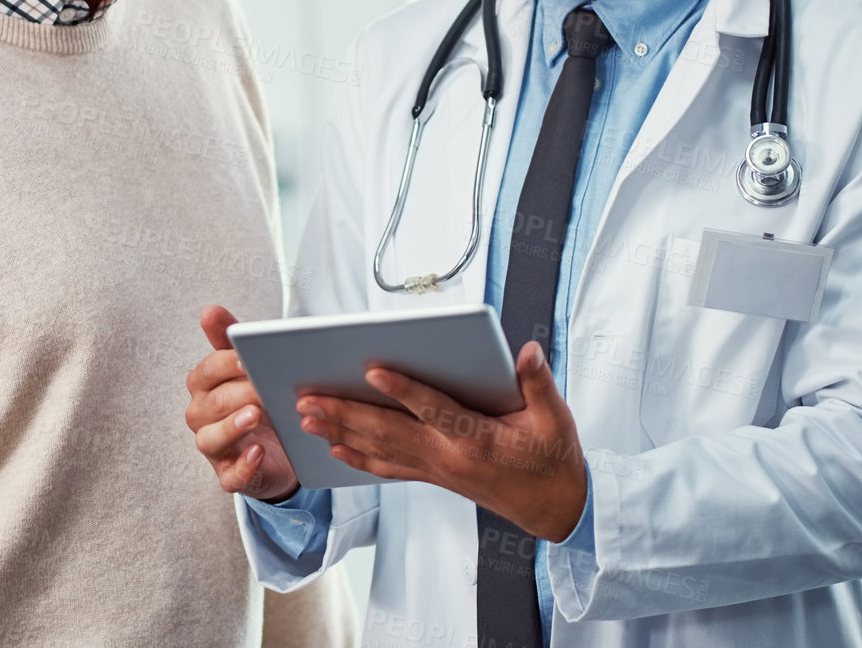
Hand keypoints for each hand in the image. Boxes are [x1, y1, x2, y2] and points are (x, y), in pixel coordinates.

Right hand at [184, 305, 299, 501]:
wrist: (282, 448)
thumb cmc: (259, 400)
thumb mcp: (248, 370)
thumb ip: (229, 340)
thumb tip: (209, 310)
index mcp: (204, 386)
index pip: (208, 371)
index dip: (226, 364)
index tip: (248, 358)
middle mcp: (202, 416)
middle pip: (212, 403)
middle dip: (238, 393)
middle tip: (264, 386)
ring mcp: (214, 448)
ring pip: (211, 439)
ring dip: (232, 427)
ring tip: (255, 416)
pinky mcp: (230, 475)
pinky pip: (231, 475)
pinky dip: (243, 466)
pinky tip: (258, 452)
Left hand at [296, 340, 586, 540]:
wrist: (555, 509)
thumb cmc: (554, 459)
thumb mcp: (556, 418)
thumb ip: (538, 382)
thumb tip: (526, 351)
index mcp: (477, 438)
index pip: (432, 408)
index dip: (402, 390)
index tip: (371, 370)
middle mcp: (449, 457)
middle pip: (389, 431)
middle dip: (345, 414)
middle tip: (308, 399)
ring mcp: (438, 470)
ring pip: (381, 450)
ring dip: (341, 433)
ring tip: (306, 419)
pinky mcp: (435, 478)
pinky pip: (390, 468)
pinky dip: (360, 458)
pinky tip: (335, 450)